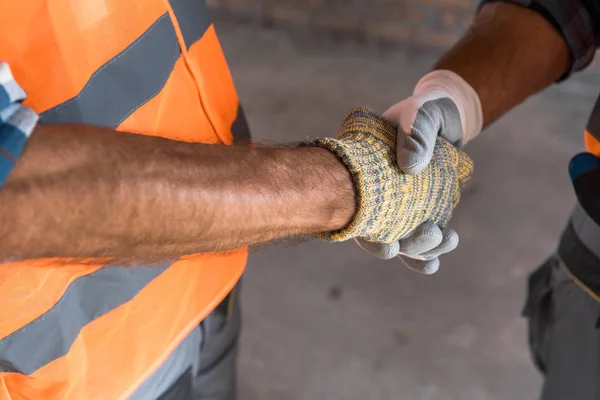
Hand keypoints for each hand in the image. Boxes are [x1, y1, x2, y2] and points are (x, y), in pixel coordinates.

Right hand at [357, 70, 481, 273]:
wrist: (446, 115)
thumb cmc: (424, 111)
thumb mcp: (420, 113)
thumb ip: (415, 131)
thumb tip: (410, 167)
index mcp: (362, 175)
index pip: (355, 212)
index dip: (368, 238)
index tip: (388, 247)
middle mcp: (376, 197)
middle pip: (379, 235)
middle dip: (402, 246)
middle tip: (429, 233)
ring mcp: (398, 208)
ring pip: (401, 241)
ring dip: (420, 249)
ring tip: (446, 238)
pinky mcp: (421, 212)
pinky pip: (419, 237)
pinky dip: (426, 253)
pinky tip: (435, 260)